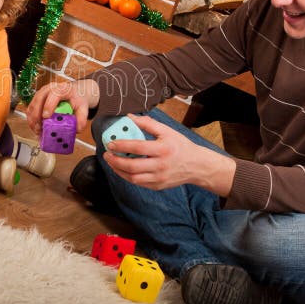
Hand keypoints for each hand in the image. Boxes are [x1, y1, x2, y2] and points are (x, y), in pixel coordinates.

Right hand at [26, 79, 99, 134]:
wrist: (74, 92)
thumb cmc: (77, 98)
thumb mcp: (83, 107)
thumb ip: (81, 119)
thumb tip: (76, 129)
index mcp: (62, 89)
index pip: (54, 94)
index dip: (48, 105)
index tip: (46, 117)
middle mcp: (49, 88)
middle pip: (39, 99)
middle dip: (37, 115)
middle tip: (39, 128)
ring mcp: (41, 93)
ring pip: (32, 104)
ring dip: (32, 119)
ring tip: (36, 131)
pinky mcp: (37, 99)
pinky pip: (30, 108)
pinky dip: (31, 119)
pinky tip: (34, 127)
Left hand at [103, 114, 234, 195]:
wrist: (196, 165)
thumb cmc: (180, 146)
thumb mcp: (167, 131)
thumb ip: (148, 124)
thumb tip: (129, 117)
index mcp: (163, 149)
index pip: (138, 148)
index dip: (122, 145)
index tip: (111, 143)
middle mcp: (161, 165)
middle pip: (133, 166)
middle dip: (116, 161)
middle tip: (107, 154)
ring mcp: (159, 178)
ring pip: (133, 178)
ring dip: (118, 170)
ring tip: (111, 162)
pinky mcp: (158, 186)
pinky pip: (138, 183)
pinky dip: (127, 176)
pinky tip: (122, 169)